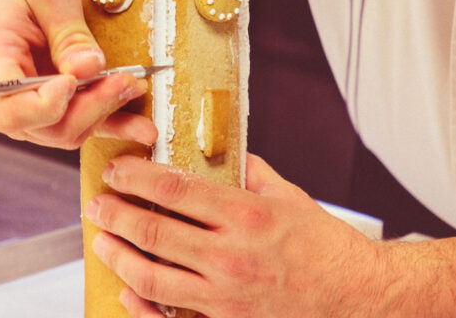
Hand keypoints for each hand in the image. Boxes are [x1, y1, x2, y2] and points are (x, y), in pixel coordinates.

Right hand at [0, 0, 157, 148]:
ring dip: (105, 112)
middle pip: (48, 127)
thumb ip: (69, 33)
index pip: (14, 111)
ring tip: (134, 85)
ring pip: (67, 132)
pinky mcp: (47, 111)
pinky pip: (80, 126)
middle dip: (92, 107)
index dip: (50, 104)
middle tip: (126, 79)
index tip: (76, 78)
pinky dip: (112, 125)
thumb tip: (90, 68)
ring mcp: (22, 110)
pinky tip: (142, 128)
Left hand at [84, 154, 389, 316]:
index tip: (118, 169)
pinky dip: (141, 307)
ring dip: (117, 255)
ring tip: (102, 240)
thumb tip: (224, 154)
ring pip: (151, 276)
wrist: (357, 300)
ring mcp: (224, 295)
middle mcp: (230, 256)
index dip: (136, 176)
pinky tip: (126, 291)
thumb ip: (252, 173)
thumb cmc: (329, 250)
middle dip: (115, 213)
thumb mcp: (291, 198)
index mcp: (247, 216)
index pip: (174, 188)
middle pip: (153, 230)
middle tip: (97, 203)